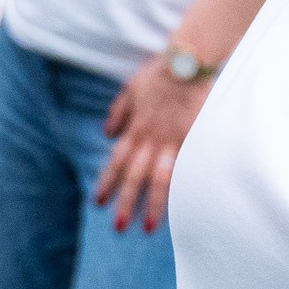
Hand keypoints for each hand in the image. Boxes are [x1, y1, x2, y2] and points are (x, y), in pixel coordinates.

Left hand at [93, 54, 211, 232]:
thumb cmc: (160, 72)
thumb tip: (107, 133)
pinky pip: (183, 168)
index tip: (98, 202)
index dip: (106, 182)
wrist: (186, 62)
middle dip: (124, 202)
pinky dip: (179, 188)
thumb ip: (118, 112)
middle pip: (134, 176)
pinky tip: (181, 206)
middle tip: (117, 227)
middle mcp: (149, 139)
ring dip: (151, 204)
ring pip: (157, 178)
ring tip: (148, 227)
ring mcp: (171, 141)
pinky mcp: (191, 139)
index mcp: (134, 128)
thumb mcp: (130, 89)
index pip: (116, 161)